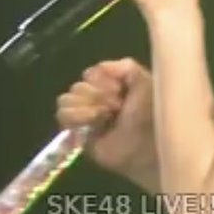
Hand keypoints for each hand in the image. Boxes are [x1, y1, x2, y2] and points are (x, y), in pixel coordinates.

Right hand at [56, 58, 156, 187]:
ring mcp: (84, 116)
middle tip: (117, 107)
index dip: (102, 80)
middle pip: (77, 86)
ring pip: (65, 99)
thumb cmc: (150, 114)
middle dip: (97, 95)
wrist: (150, 147)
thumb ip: (125, 66)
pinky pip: (63, 116)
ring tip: (104, 117)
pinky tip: (93, 123)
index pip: (91, 73)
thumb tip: (99, 67)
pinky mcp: (77, 133)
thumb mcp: (145, 82)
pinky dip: (76, 117)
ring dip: (85, 106)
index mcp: (110, 85)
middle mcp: (95, 98)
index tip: (120, 91)